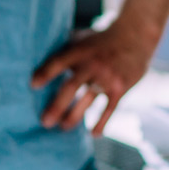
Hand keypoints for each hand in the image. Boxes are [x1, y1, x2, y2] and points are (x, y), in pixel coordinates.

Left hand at [31, 24, 157, 136]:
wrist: (135, 35)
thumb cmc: (100, 39)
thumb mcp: (81, 38)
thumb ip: (63, 49)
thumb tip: (36, 57)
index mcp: (79, 51)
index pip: (59, 62)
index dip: (46, 72)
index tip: (33, 85)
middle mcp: (92, 64)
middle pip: (71, 87)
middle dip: (57, 106)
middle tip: (44, 122)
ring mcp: (107, 77)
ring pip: (88, 100)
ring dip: (74, 116)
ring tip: (62, 127)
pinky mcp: (120, 87)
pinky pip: (110, 108)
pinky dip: (102, 122)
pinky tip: (93, 134)